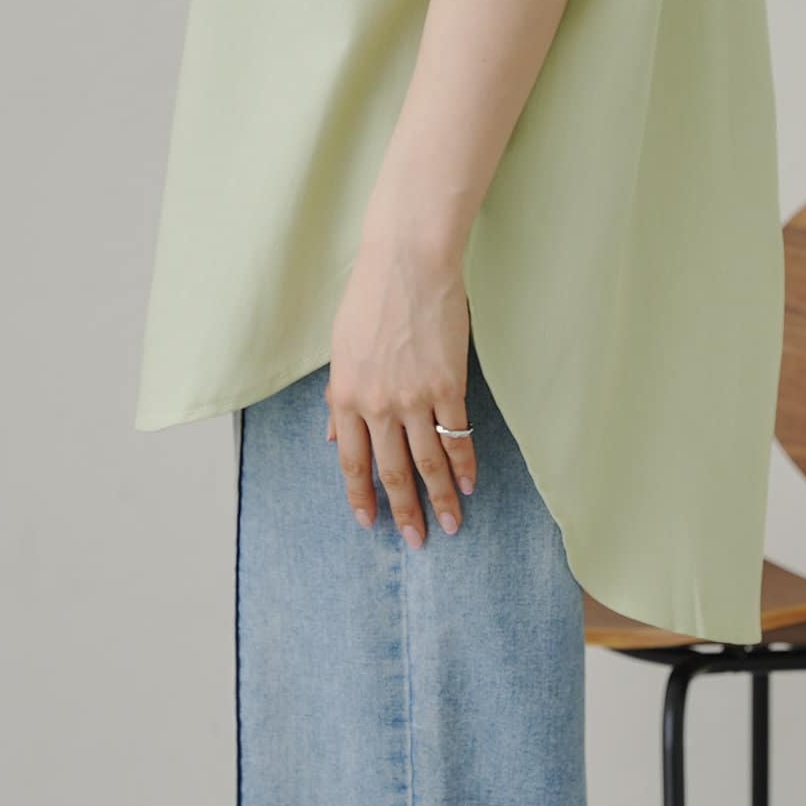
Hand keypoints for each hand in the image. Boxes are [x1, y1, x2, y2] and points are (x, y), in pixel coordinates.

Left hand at [325, 232, 476, 547]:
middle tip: (417, 540)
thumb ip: (338, 397)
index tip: (369, 522)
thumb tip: (334, 439)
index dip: (361, 496)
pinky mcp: (448, 385)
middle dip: (405, 510)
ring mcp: (414, 398)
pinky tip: (470, 483)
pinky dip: (465, 463)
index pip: (352, 462)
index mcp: (346, 396)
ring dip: (440, 498)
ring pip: (428, 462)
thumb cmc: (370, 298)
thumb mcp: (342, 349)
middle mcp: (378, 405)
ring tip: (451, 524)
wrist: (406, 264)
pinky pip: (457, 435)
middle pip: (391, 471)